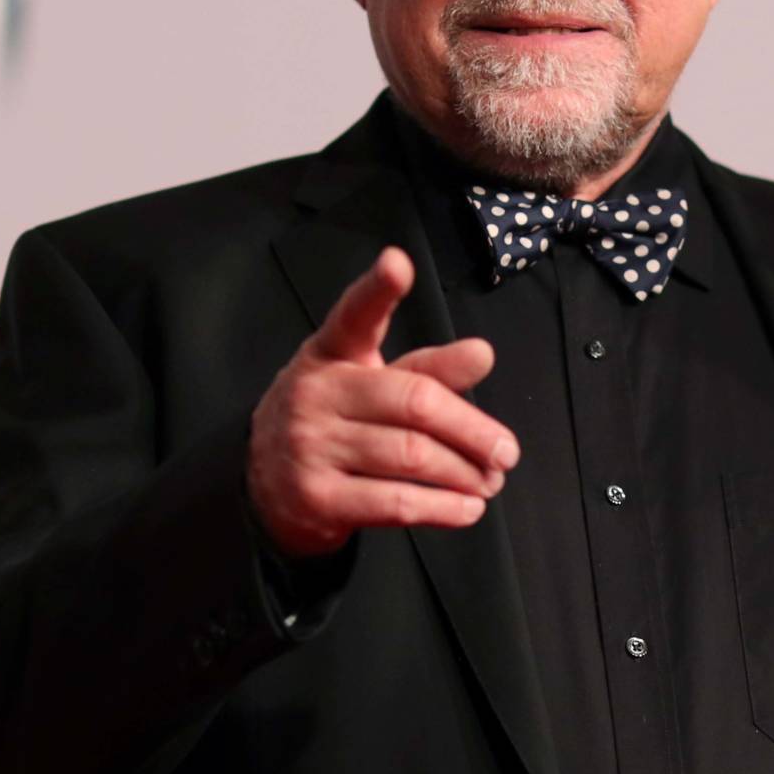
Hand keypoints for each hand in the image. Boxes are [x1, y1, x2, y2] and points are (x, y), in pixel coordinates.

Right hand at [247, 246, 519, 557]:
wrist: (267, 488)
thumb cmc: (334, 422)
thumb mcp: (369, 382)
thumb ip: (427, 369)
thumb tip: (482, 354)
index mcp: (331, 353)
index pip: (355, 316)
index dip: (377, 290)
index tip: (398, 265)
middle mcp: (317, 393)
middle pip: (414, 402)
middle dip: (472, 430)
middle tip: (506, 451)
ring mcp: (312, 446)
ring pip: (411, 457)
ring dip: (464, 474)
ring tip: (490, 481)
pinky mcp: (318, 498)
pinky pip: (395, 502)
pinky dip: (442, 508)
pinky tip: (467, 508)